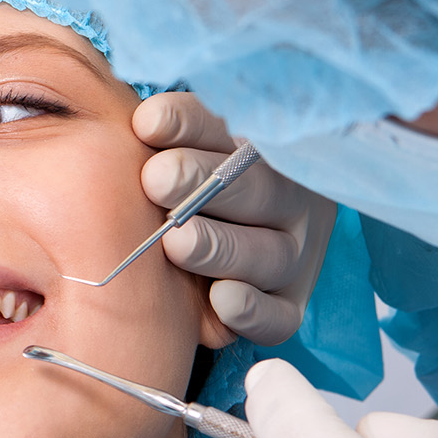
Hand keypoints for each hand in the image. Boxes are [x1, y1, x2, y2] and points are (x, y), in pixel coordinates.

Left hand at [133, 92, 336, 345]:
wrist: (233, 245)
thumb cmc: (189, 188)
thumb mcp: (182, 149)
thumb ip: (166, 131)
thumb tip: (143, 121)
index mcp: (266, 150)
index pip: (228, 128)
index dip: (189, 124)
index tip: (147, 123)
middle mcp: (291, 201)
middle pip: (256, 188)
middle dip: (202, 182)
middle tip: (157, 179)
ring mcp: (294, 256)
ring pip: (268, 255)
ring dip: (220, 247)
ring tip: (176, 241)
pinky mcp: (289, 307)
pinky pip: (279, 316)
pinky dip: (252, 311)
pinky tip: (221, 298)